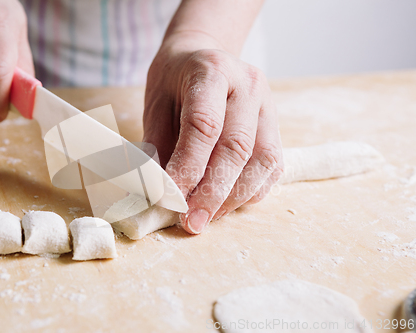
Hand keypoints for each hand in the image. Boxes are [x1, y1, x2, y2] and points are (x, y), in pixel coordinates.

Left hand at [143, 33, 283, 234]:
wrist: (204, 55)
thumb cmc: (175, 82)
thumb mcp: (156, 104)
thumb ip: (159, 144)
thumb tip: (160, 192)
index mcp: (212, 71)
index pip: (204, 125)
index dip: (188, 167)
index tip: (172, 198)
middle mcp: (247, 86)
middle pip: (237, 147)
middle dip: (213, 192)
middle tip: (192, 222)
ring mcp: (268, 104)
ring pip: (262, 160)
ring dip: (234, 197)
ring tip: (208, 217)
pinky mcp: (276, 124)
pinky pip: (273, 165)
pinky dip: (252, 191)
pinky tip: (228, 203)